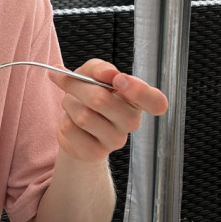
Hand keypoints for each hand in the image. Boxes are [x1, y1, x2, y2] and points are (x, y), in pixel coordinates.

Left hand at [49, 60, 168, 162]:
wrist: (73, 124)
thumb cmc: (89, 94)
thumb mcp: (93, 73)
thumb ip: (100, 67)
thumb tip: (107, 73)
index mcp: (137, 100)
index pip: (156, 102)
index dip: (138, 91)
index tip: (118, 80)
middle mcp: (132, 121)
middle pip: (100, 100)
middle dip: (77, 87)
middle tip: (71, 83)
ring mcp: (115, 140)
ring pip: (83, 115)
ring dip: (69, 103)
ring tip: (72, 104)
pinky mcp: (95, 153)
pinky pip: (70, 130)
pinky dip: (64, 120)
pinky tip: (72, 122)